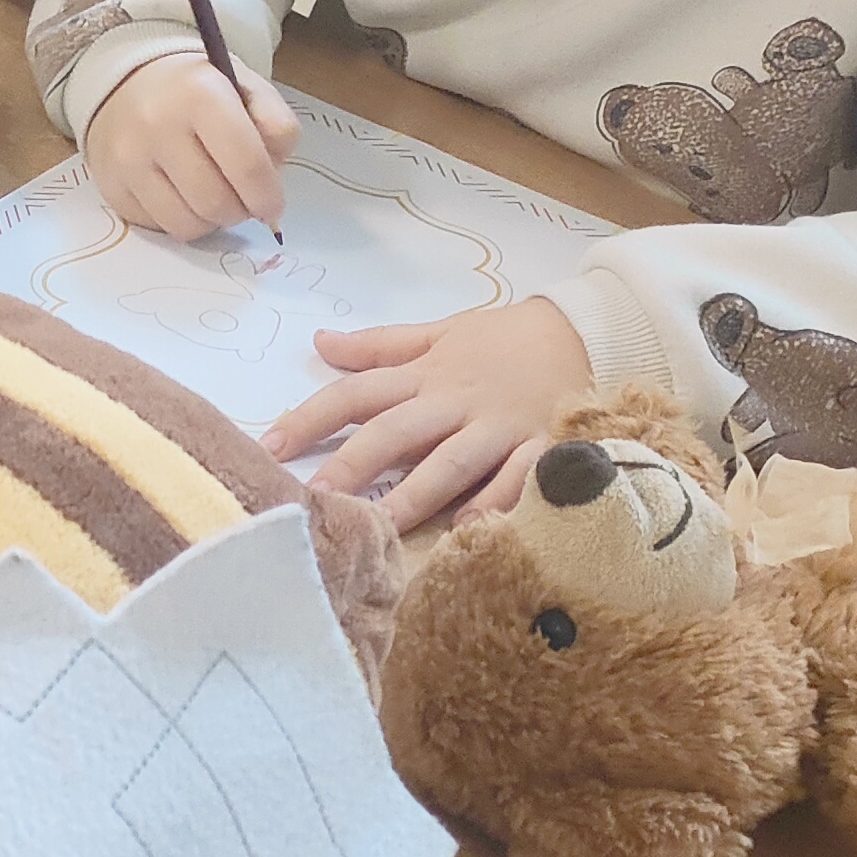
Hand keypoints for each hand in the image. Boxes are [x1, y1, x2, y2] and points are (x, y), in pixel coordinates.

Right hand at [85, 53, 295, 242]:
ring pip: (186, 225)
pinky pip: (157, 227)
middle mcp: (158, 125)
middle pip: (217, 204)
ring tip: (211, 197)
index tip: (272, 206)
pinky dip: (178, 218)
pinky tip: (180, 194)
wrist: (128, 81)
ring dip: (209, 221)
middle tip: (242, 200)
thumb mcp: (248, 89)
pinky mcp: (111, 185)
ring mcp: (128, 159)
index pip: (247, 165)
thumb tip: (272, 185)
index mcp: (201, 94)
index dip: (268, 197)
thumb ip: (276, 127)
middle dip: (239, 211)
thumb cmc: (197, 90)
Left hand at [264, 297, 596, 532]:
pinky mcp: (541, 446)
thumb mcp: (440, 333)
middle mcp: (455, 401)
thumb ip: (380, 345)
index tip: (268, 446)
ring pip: (450, 462)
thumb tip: (320, 343)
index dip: (310, 417)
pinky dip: (495, 501)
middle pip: (395, 432)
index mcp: (426, 374)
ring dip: (414, 494)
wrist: (587, 330)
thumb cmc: (503, 340)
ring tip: (379, 526)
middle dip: (353, 465)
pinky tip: (467, 527)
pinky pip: (517, 478)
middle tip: (314, 496)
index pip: (357, 394)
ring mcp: (499, 427)